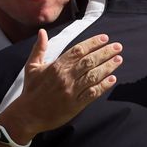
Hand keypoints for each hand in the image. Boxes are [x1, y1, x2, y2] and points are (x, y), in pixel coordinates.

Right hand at [0, 29, 122, 140]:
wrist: (28, 115)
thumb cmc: (31, 90)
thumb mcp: (32, 67)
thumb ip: (39, 48)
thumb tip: (42, 31)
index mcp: (56, 66)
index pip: (78, 50)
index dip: (93, 43)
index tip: (105, 38)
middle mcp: (65, 77)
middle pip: (89, 61)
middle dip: (105, 52)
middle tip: (118, 47)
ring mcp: (71, 91)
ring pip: (93, 76)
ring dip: (108, 67)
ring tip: (119, 60)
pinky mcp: (75, 105)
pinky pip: (92, 93)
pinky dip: (103, 86)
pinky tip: (113, 79)